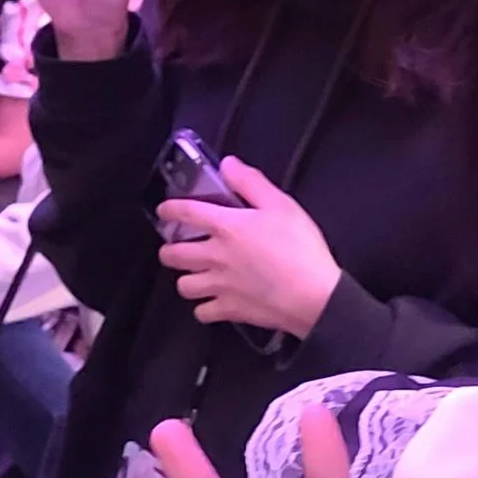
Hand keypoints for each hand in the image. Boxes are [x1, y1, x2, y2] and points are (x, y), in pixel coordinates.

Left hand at [156, 157, 341, 336]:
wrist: (313, 296)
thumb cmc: (300, 248)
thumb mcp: (281, 205)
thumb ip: (251, 183)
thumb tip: (228, 165)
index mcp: (226, 227)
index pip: (186, 213)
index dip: (170, 209)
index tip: (164, 210)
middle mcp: (215, 256)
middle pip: (174, 255)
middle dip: (169, 250)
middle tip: (176, 247)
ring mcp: (219, 286)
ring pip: (184, 285)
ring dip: (186, 279)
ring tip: (195, 274)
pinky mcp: (229, 310)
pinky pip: (202, 312)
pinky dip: (204, 308)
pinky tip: (213, 302)